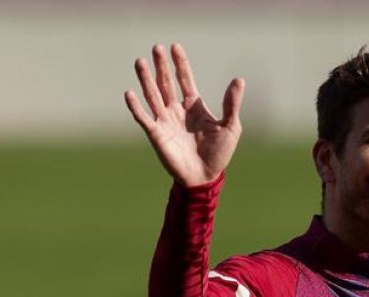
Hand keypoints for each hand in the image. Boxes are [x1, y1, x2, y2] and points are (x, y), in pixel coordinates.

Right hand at [124, 43, 244, 186]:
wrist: (205, 178)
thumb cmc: (219, 154)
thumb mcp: (230, 127)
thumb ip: (231, 104)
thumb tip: (239, 80)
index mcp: (194, 106)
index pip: (184, 79)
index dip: (180, 63)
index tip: (174, 46)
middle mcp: (176, 110)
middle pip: (166, 83)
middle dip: (161, 66)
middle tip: (156, 47)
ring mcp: (165, 121)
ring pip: (153, 95)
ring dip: (146, 79)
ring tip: (140, 62)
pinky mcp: (156, 135)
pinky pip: (144, 118)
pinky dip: (136, 106)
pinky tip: (129, 93)